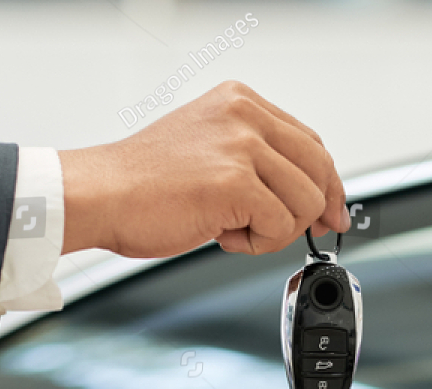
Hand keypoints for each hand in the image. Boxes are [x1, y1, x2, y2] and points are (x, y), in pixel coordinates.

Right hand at [60, 82, 348, 257]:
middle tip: (291, 233)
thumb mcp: (209, 150)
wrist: (101, 195)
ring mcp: (241, 146)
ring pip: (304, 202)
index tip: (330, 211)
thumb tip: (305, 193)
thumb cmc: (144, 184)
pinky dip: (256, 244)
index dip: (326, 183)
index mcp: (240, 102)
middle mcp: (244, 115)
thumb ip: (254, 160)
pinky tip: (223, 235)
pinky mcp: (235, 182)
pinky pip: (279, 225)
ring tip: (233, 228)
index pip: (310, 142)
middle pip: (319, 169)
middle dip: (311, 211)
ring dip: (273, 231)